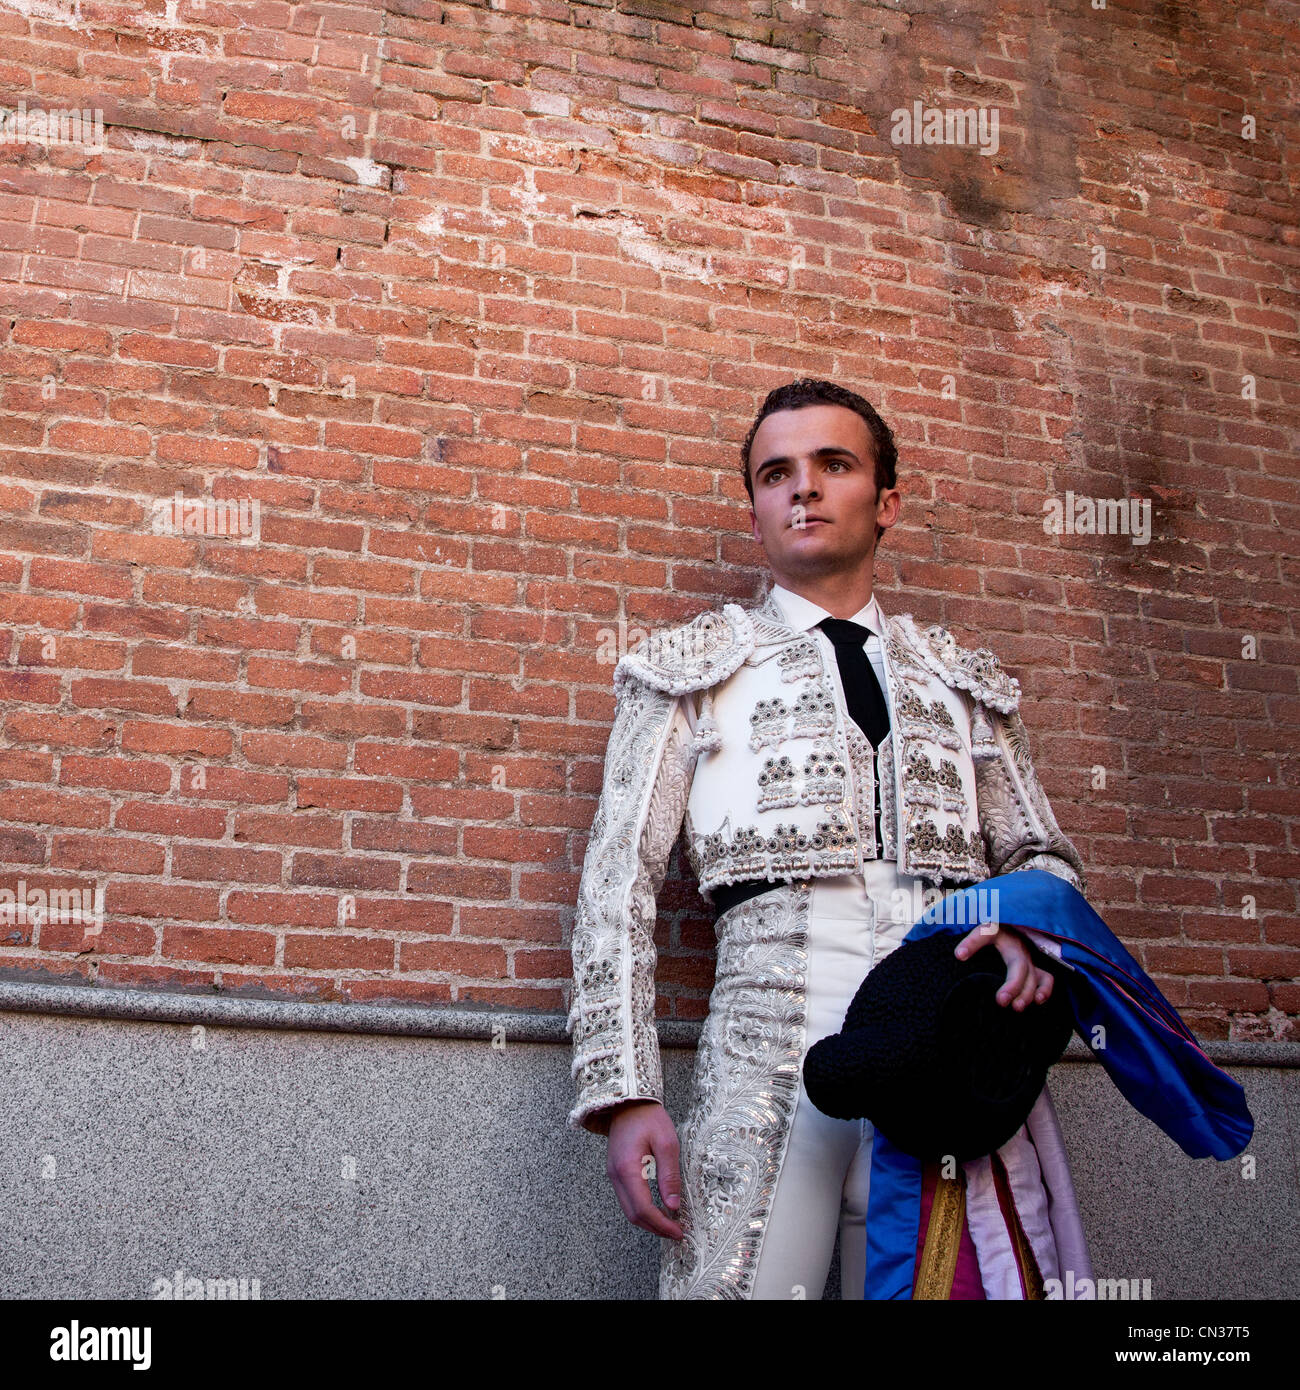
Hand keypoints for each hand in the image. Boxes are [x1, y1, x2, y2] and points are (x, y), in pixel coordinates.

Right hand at [606, 1099, 683, 1240]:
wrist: (629, 1100)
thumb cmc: (649, 1117)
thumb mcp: (667, 1143)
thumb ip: (669, 1176)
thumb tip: (673, 1206)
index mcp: (627, 1169)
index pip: (643, 1209)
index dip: (661, 1225)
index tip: (679, 1231)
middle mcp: (615, 1175)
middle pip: (633, 1215)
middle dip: (655, 1228)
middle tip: (676, 1233)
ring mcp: (613, 1174)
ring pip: (629, 1210)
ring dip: (648, 1221)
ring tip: (670, 1224)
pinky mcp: (616, 1171)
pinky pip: (627, 1199)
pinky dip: (642, 1210)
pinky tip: (658, 1209)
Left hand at [954, 923, 1052, 1010]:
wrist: (1009, 926)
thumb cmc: (990, 932)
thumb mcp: (977, 932)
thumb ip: (970, 942)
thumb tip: (958, 955)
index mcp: (997, 933)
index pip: (983, 934)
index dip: (971, 944)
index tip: (959, 955)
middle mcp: (1016, 945)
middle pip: (1017, 965)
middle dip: (1012, 985)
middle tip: (1001, 1001)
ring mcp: (1028, 957)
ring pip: (1033, 974)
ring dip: (1027, 992)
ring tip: (1017, 1007)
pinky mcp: (1034, 967)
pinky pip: (1046, 977)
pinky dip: (1045, 989)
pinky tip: (1038, 1001)